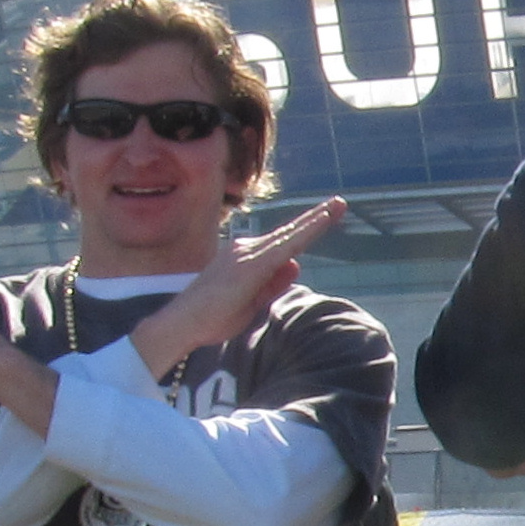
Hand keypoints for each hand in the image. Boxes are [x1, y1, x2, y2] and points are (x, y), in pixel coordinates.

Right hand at [130, 198, 346, 375]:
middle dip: (316, 217)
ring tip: (338, 205)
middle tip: (340, 202)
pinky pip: (286, 245)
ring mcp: (248, 253)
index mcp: (246, 258)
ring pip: (291, 234)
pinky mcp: (252, 263)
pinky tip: (321, 222)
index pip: (283, 242)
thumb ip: (274, 282)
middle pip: (289, 232)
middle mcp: (246, 249)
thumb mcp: (252, 301)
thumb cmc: (213, 316)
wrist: (184, 323)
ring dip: (315, 219)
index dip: (305, 230)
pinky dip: (306, 231)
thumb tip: (296, 263)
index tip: (325, 217)